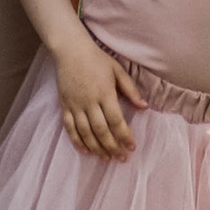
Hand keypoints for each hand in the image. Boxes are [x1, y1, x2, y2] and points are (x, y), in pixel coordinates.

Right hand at [53, 30, 144, 158]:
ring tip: (106, 158)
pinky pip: (69, 128)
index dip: (124, 136)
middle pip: (101, 130)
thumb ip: (130, 90)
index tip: (132, 147)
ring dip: (96, 148)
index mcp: (105, 92)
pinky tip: (85, 151)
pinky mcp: (64, 106)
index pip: (116, 120)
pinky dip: (77, 141)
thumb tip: (144, 106)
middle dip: (112, 147)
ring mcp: (75, 105)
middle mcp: (89, 101)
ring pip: (85, 132)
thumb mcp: (117, 71)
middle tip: (121, 158)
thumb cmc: (97, 59)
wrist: (70, 50)